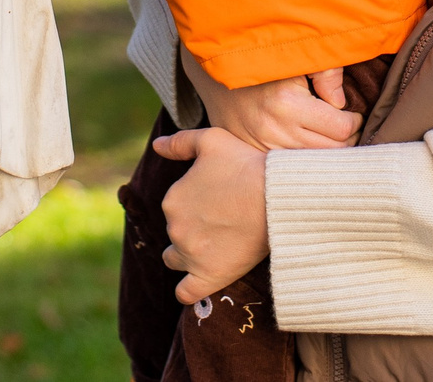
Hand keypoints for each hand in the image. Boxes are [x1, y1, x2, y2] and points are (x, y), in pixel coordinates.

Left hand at [155, 127, 270, 301]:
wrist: (276, 195)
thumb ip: (179, 142)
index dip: (195, 205)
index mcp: (172, 199)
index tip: (219, 203)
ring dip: (188, 256)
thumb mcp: (211, 140)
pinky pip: (186, 293)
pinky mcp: (208, 277)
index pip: (175, 207)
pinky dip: (189, 290)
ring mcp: (190, 255)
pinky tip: (200, 281)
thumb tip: (156, 146)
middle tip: (223, 223)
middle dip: (193, 229)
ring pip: (176, 260)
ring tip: (215, 248)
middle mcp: (175, 228)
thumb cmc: (247, 164)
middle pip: (176, 233)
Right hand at [197, 68, 356, 151]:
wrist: (218, 70)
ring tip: (329, 136)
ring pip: (312, 165)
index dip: (354, 120)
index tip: (353, 113)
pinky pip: (289, 168)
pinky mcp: (253, 155)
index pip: (342, 128)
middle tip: (346, 126)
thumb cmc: (264, 59)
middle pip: (331, 153)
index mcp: (288, 104)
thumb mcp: (297, 55)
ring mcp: (261, 147)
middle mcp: (273, 131)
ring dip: (327, 153)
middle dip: (346, 139)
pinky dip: (304, 160)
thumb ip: (327, 72)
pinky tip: (308, 145)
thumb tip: (342, 104)